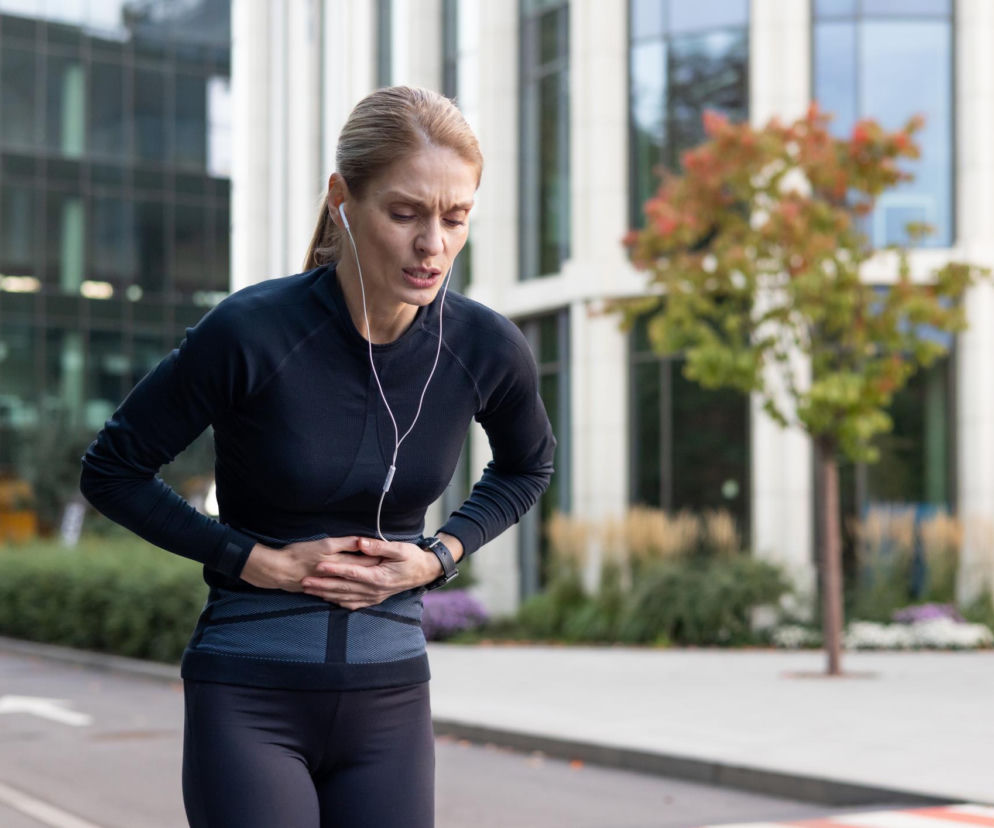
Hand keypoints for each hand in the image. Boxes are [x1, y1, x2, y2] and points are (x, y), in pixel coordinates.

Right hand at [239, 536, 379, 592]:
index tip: (391, 558)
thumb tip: (363, 542)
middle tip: (391, 571)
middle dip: (375, 573)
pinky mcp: (322, 592)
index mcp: (340, 565)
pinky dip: (348, 598)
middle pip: (361, 576)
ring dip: (364, 586)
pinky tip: (355, 598)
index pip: (365, 563)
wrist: (276, 570)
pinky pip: (339, 599)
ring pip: (351, 589)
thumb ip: (346, 544)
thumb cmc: (299, 553)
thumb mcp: (325, 544)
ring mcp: (329, 587)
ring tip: (378, 585)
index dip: (378, 560)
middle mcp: (337, 579)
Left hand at [299, 537, 447, 609]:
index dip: (335, 569)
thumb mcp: (400, 548)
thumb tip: (361, 542)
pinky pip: (353, 603)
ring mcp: (374, 596)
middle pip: (344, 587)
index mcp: (380, 576)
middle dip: (322, 584)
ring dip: (326, 594)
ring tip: (309, 589)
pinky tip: (327, 599)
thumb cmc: (413, 557)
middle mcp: (375, 590)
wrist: (425, 572)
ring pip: (345, 597)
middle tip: (304, 581)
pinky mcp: (374, 599)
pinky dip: (338, 601)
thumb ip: (379, 547)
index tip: (319, 565)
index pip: (352, 573)